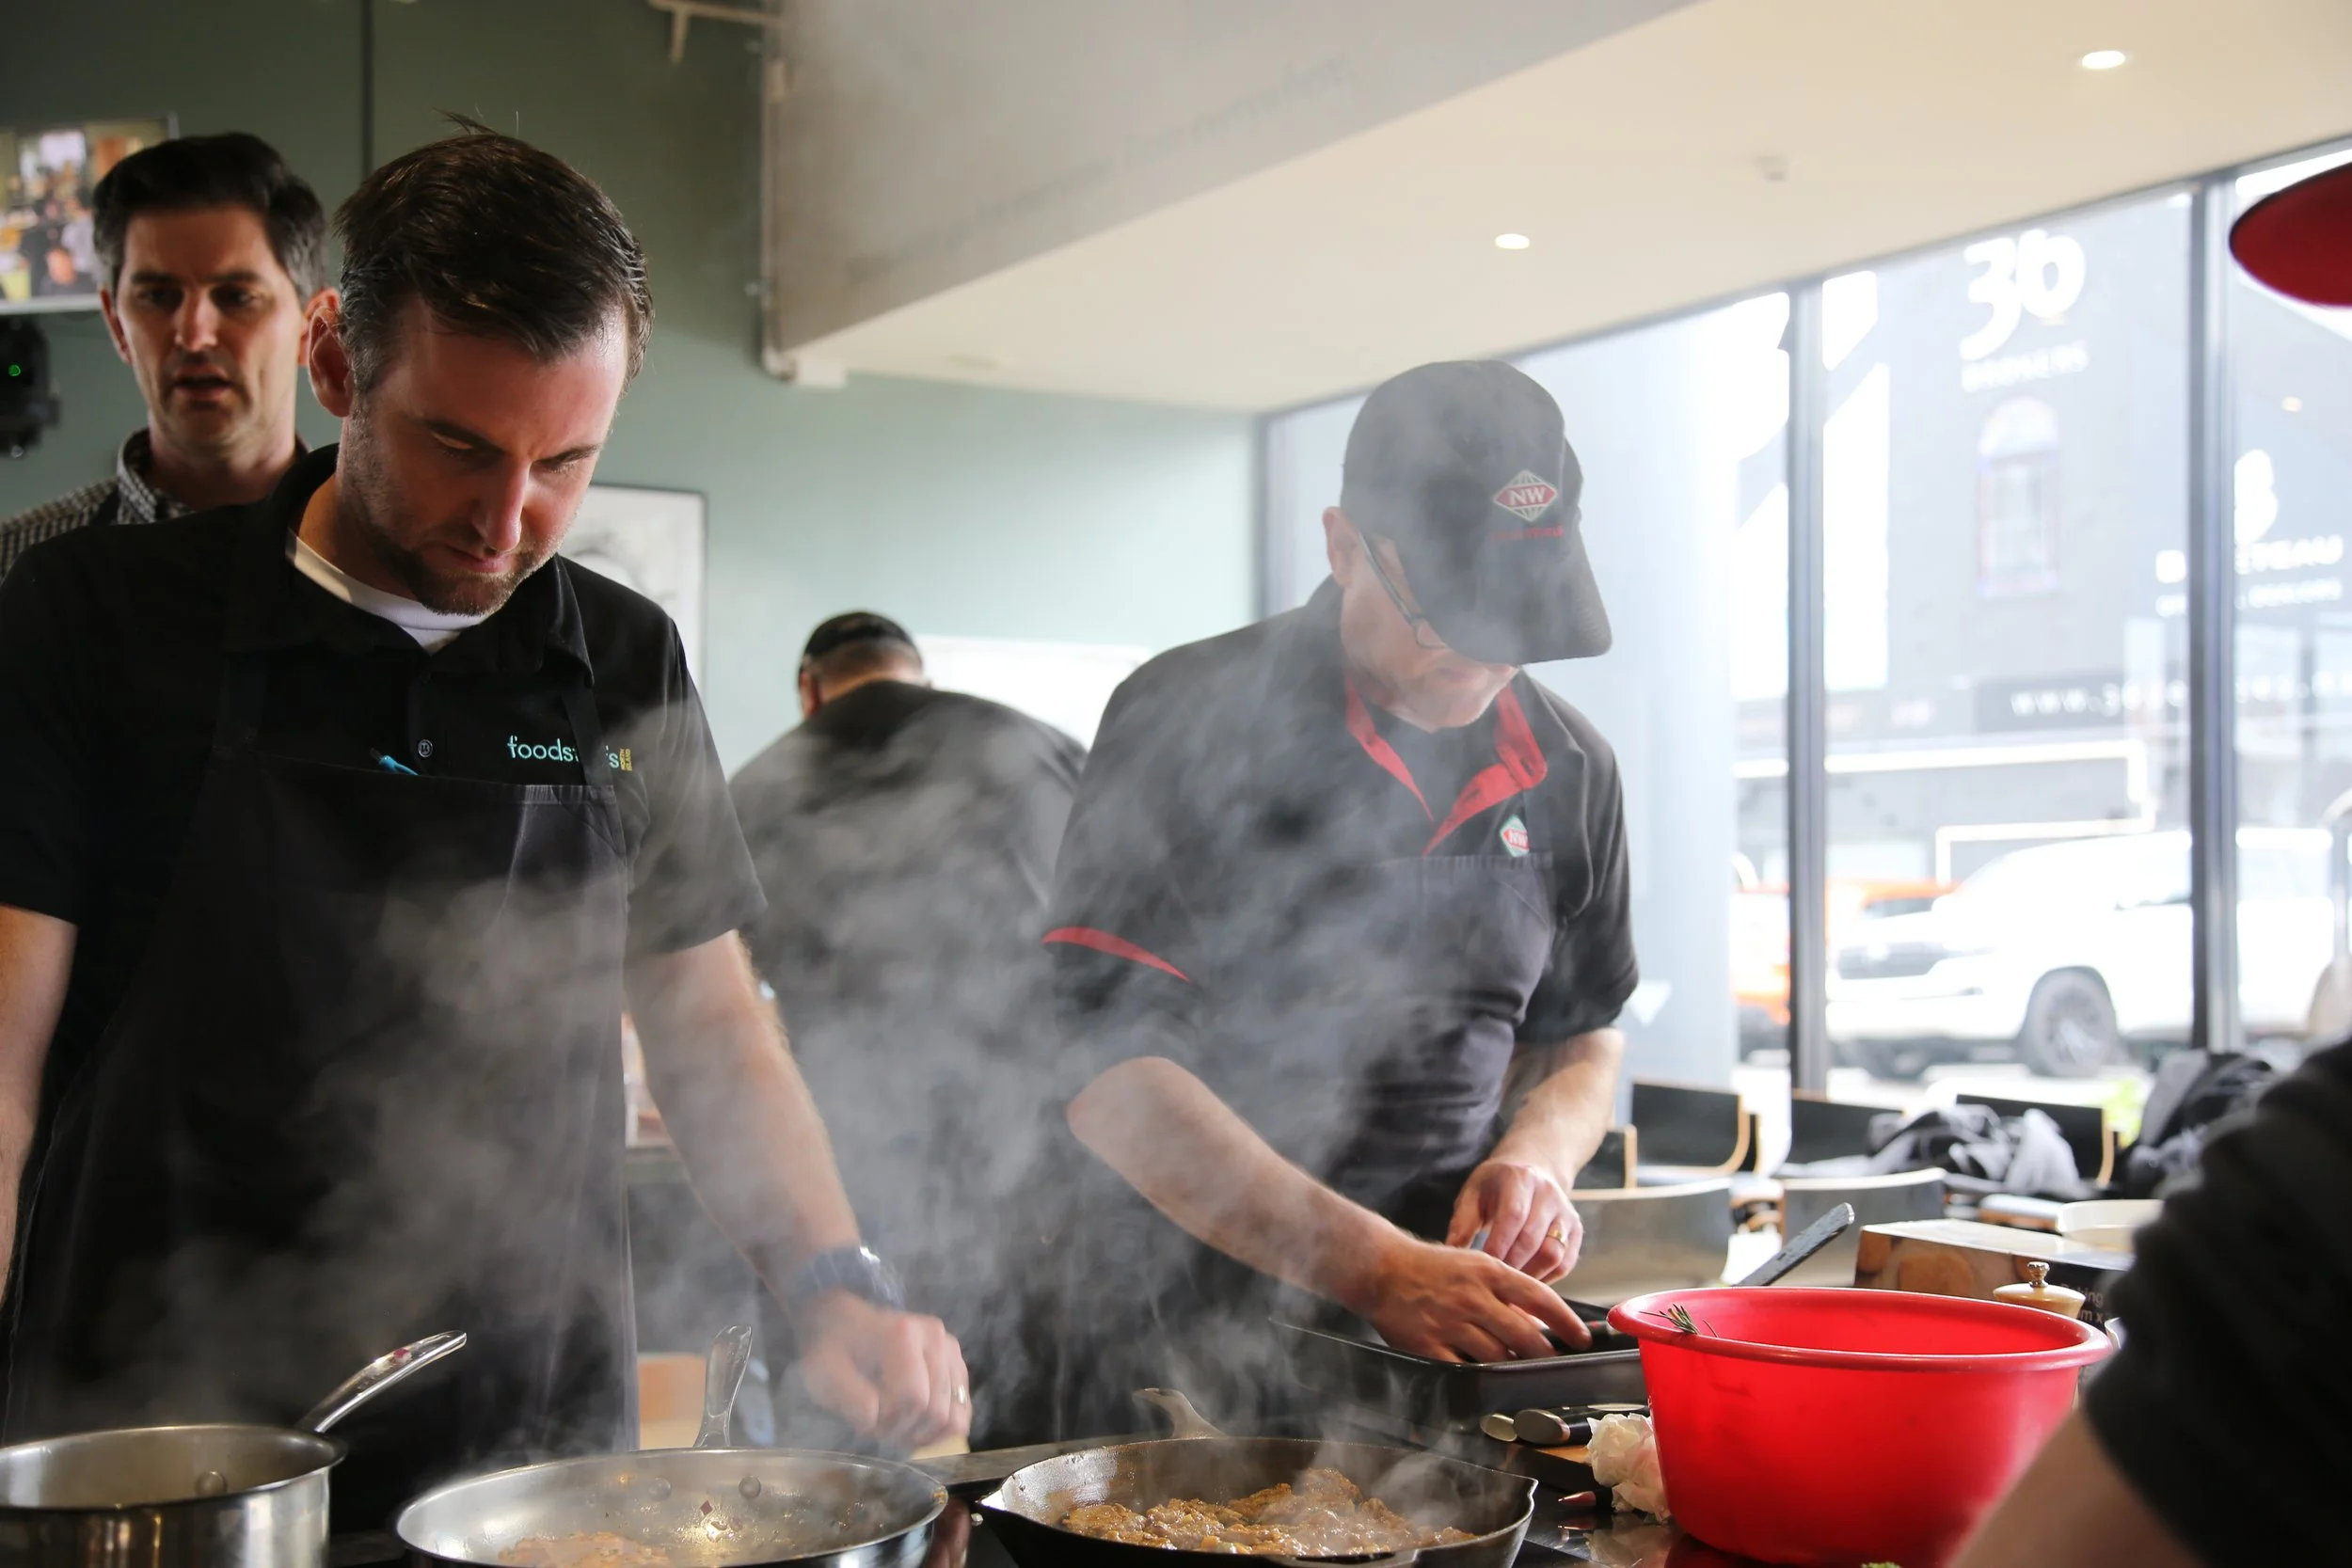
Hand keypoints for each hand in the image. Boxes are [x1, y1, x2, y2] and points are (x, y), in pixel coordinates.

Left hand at [796, 1291, 971, 1447]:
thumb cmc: (831, 1348)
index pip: (913, 1398)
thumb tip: (878, 1421)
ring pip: (954, 1414)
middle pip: (935, 1410)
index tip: (866, 1424)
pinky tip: (917, 1427)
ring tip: (898, 1430)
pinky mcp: (956, 1362)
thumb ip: (850, 1399)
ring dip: (925, 1434)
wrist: (843, 1322)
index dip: (890, 1424)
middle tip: (880, 1430)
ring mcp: (950, 1348)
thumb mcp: (825, 1373)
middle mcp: (935, 1336)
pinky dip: (942, 1428)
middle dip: (906, 1431)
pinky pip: (963, 1409)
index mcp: (903, 1334)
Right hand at [1354, 1233, 1589, 1361]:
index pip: (1540, 1298)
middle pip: (1524, 1335)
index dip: (1566, 1322)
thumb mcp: (1475, 1264)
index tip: (1582, 1338)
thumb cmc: (1433, 1266)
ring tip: (1522, 1371)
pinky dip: (1479, 1377)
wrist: (1383, 1268)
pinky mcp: (1429, 1345)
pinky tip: (1488, 1379)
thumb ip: (1506, 1290)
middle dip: (1545, 1354)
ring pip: (1498, 1356)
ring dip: (1514, 1367)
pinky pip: (1464, 1369)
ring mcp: (1450, 1322)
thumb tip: (1538, 1320)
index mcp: (1488, 1272)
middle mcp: (1473, 1297)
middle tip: (1554, 1362)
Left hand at [1446, 1159, 1582, 1282]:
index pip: (1513, 1216)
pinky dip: (1547, 1279)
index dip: (1498, 1246)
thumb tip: (1452, 1253)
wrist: (1531, 1168)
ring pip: (1554, 1254)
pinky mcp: (1576, 1230)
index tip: (1482, 1268)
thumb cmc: (1495, 1186)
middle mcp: (1548, 1194)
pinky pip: (1566, 1263)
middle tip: (1492, 1283)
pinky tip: (1526, 1283)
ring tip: (1508, 1286)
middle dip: (1511, 1266)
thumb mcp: (1473, 1193)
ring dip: (1530, 1276)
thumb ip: (1462, 1221)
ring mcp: (1566, 1212)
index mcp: (1520, 1179)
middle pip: (1533, 1239)